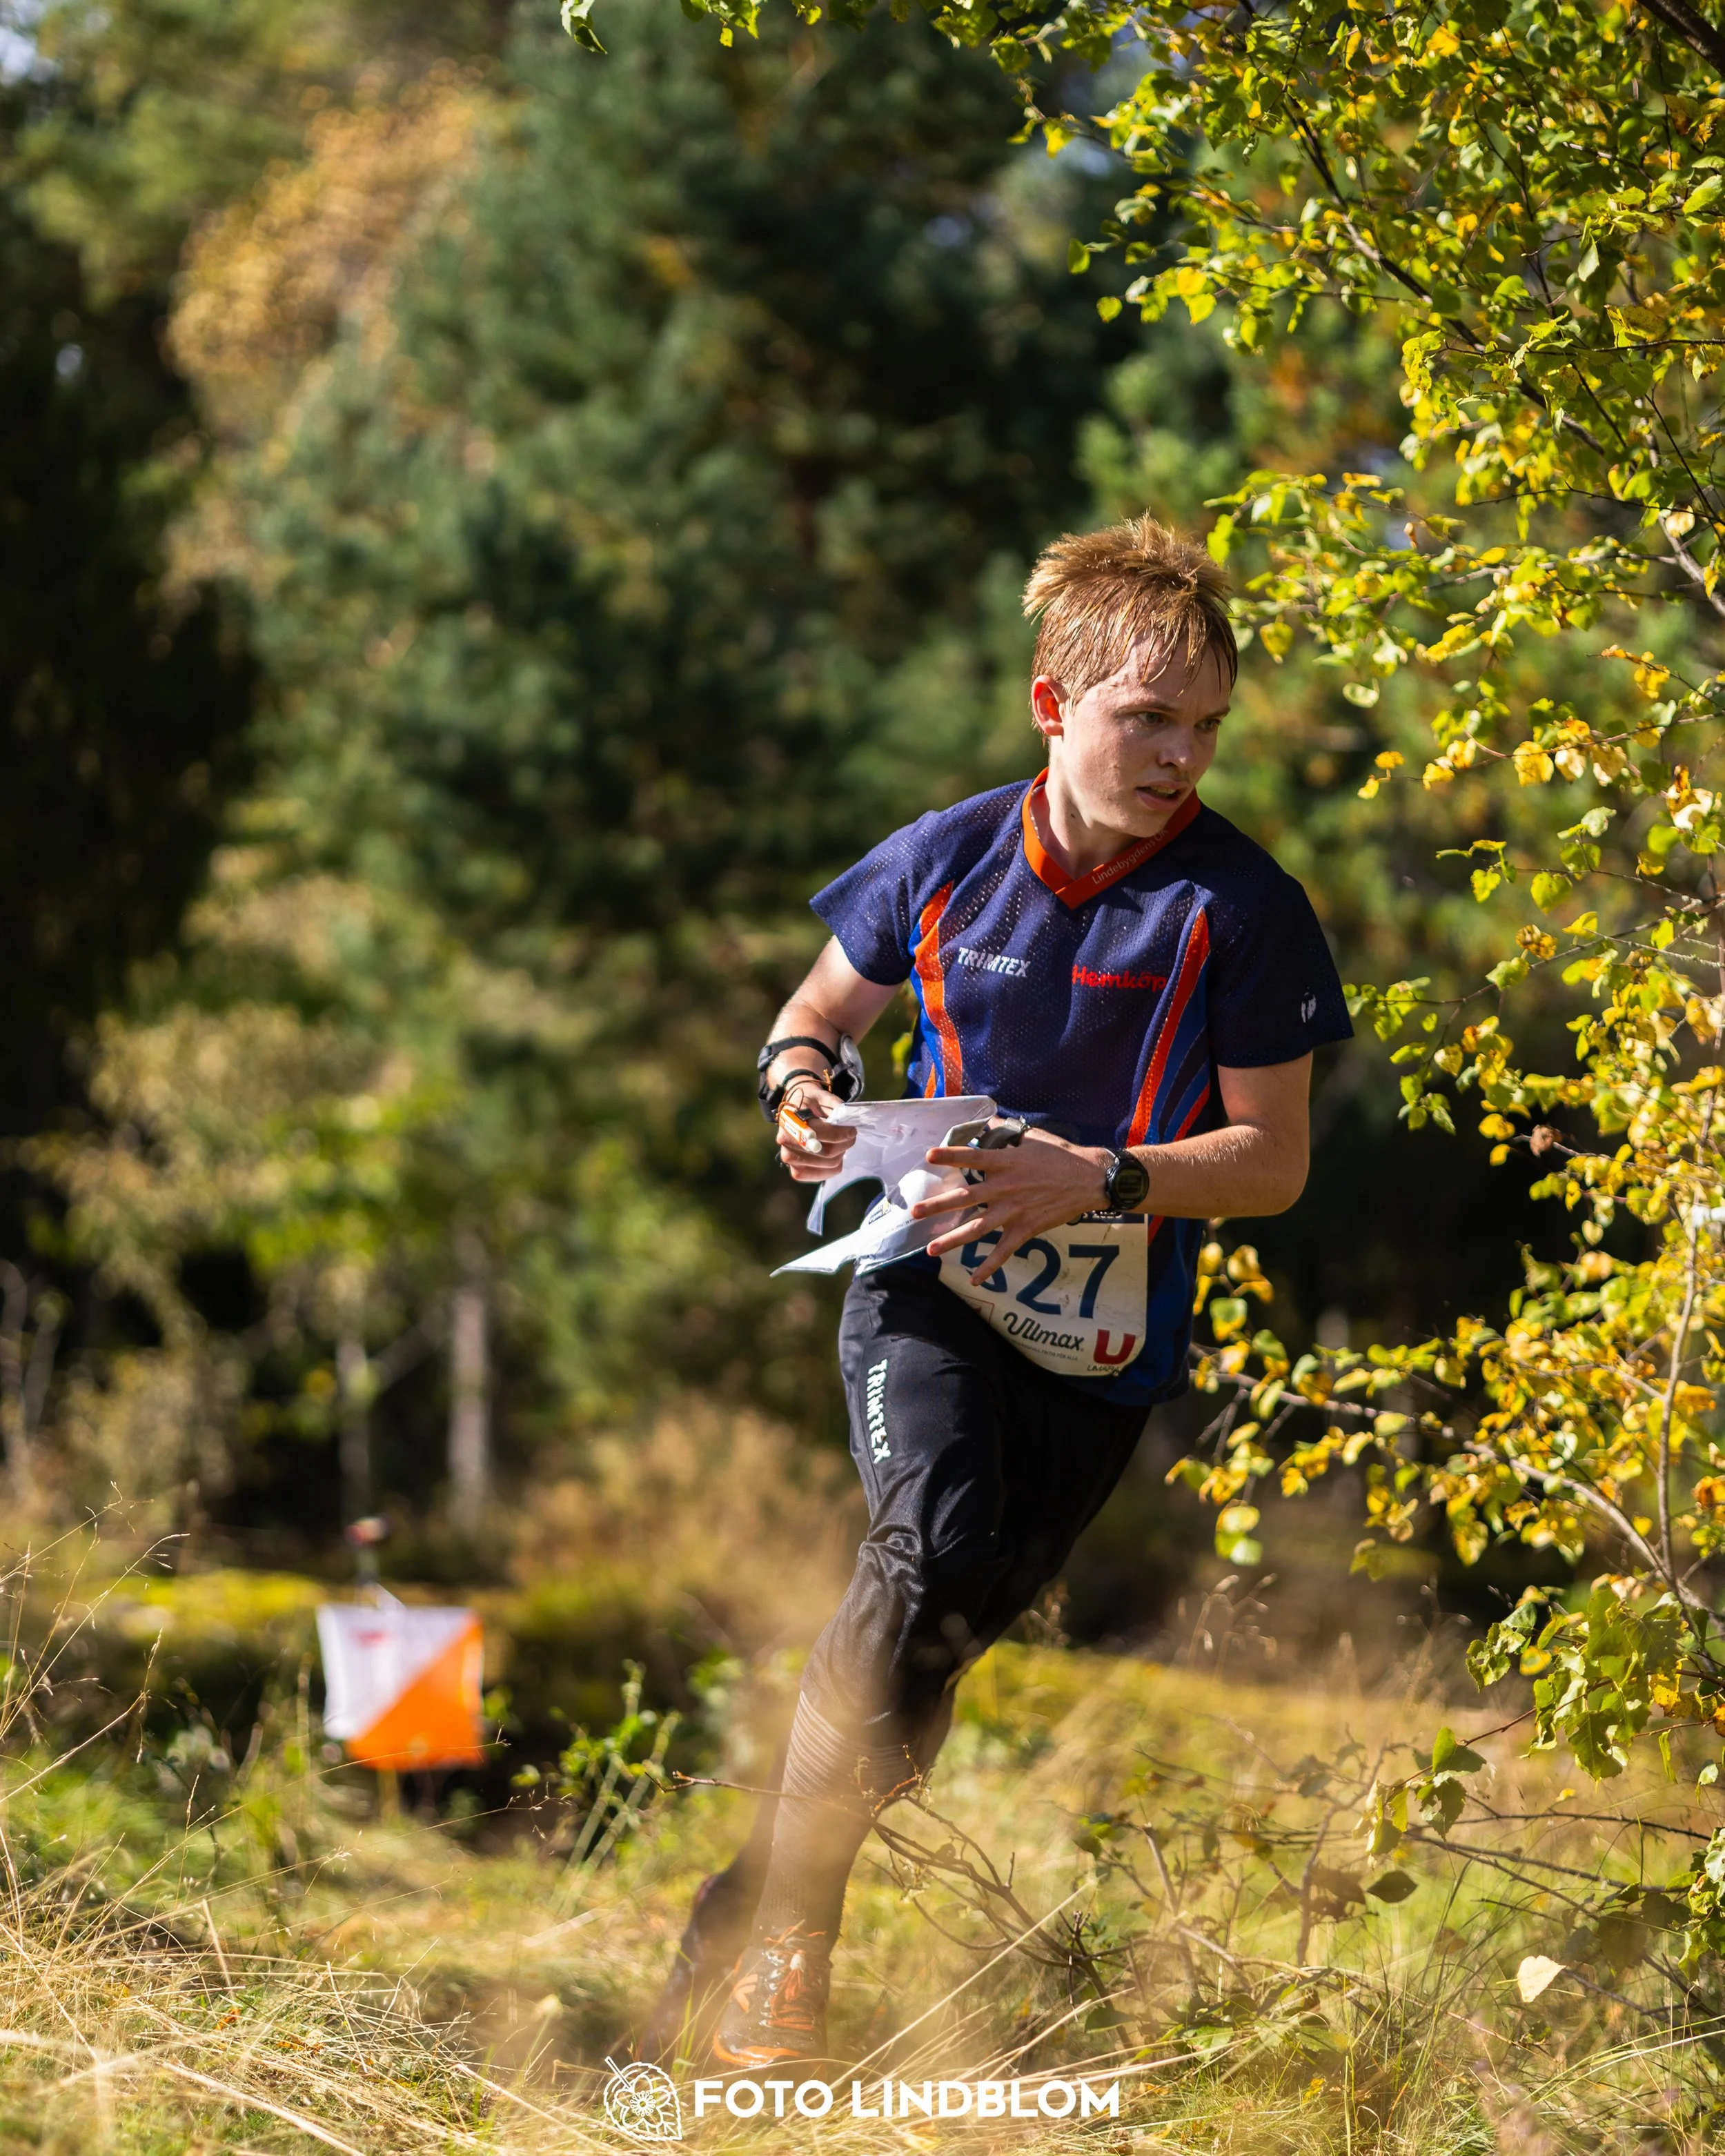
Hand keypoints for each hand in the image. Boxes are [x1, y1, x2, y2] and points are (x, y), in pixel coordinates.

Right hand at [774, 1084, 858, 1181]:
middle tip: (851, 1135)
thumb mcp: (822, 1097)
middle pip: (827, 1152)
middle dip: (845, 1143)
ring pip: (829, 1163)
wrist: (794, 1112)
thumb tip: (849, 1121)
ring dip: (841, 1153)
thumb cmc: (810, 1104)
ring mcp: (789, 1158)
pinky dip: (834, 1166)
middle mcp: (786, 1141)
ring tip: (842, 1143)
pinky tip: (835, 1156)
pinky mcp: (796, 1171)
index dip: (841, 1133)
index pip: (820, 1133)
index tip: (852, 1129)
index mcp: (791, 1120)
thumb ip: (835, 1107)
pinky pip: (822, 1175)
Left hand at [913, 1126, 1109, 1282]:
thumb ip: (1007, 1134)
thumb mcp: (1034, 1138)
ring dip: (953, 1240)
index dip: (951, 1155)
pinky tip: (976, 1279)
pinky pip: (1005, 1251)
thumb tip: (988, 1122)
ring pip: (978, 1228)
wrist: (1091, 1180)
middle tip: (915, 1212)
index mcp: (1006, 1162)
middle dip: (938, 1205)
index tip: (928, 1156)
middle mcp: (1006, 1187)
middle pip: (966, 1197)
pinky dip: (990, 1266)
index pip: (972, 1156)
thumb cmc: (1062, 1156)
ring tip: (930, 1249)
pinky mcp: (1027, 1228)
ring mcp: (1015, 1210)